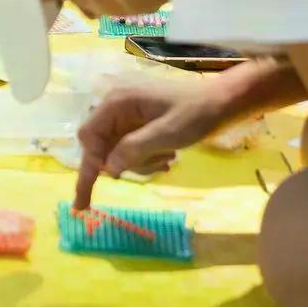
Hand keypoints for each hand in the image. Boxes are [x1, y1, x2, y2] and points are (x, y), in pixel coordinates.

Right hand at [74, 76, 222, 209]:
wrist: (221, 102)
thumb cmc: (195, 113)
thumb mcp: (167, 133)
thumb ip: (134, 149)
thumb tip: (109, 169)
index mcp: (118, 102)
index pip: (88, 134)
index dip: (93, 158)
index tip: (110, 177)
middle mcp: (117, 109)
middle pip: (99, 146)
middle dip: (117, 165)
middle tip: (86, 203)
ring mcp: (128, 119)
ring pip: (116, 153)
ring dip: (138, 164)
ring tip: (166, 162)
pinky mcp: (139, 127)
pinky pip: (130, 151)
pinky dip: (145, 161)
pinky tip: (167, 160)